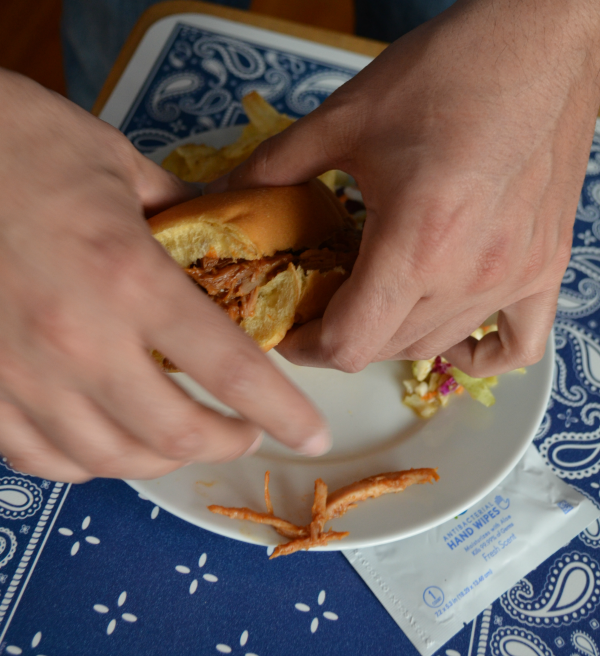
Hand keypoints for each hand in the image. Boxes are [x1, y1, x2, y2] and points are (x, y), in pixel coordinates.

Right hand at [0, 70, 328, 482]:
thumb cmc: (22, 142)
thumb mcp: (120, 166)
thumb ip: (181, 214)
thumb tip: (222, 241)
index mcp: (128, 277)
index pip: (230, 369)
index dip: (283, 411)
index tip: (311, 435)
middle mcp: (78, 340)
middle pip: (174, 432)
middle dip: (227, 442)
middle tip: (249, 433)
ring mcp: (20, 373)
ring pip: (110, 458)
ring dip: (165, 459)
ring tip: (189, 441)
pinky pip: (42, 458)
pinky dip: (91, 462)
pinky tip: (111, 442)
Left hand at [207, 0, 599, 376]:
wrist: (538, 39)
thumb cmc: (450, 70)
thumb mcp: (345, 117)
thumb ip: (276, 165)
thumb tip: (228, 192)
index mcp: (416, 242)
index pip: (350, 343)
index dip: (307, 348)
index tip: (290, 333)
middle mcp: (469, 273)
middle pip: (388, 349)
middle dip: (343, 337)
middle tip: (321, 307)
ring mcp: (514, 275)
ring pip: (437, 345)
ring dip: (393, 337)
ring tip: (372, 305)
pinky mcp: (546, 265)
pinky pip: (517, 343)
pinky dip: (479, 352)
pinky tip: (453, 336)